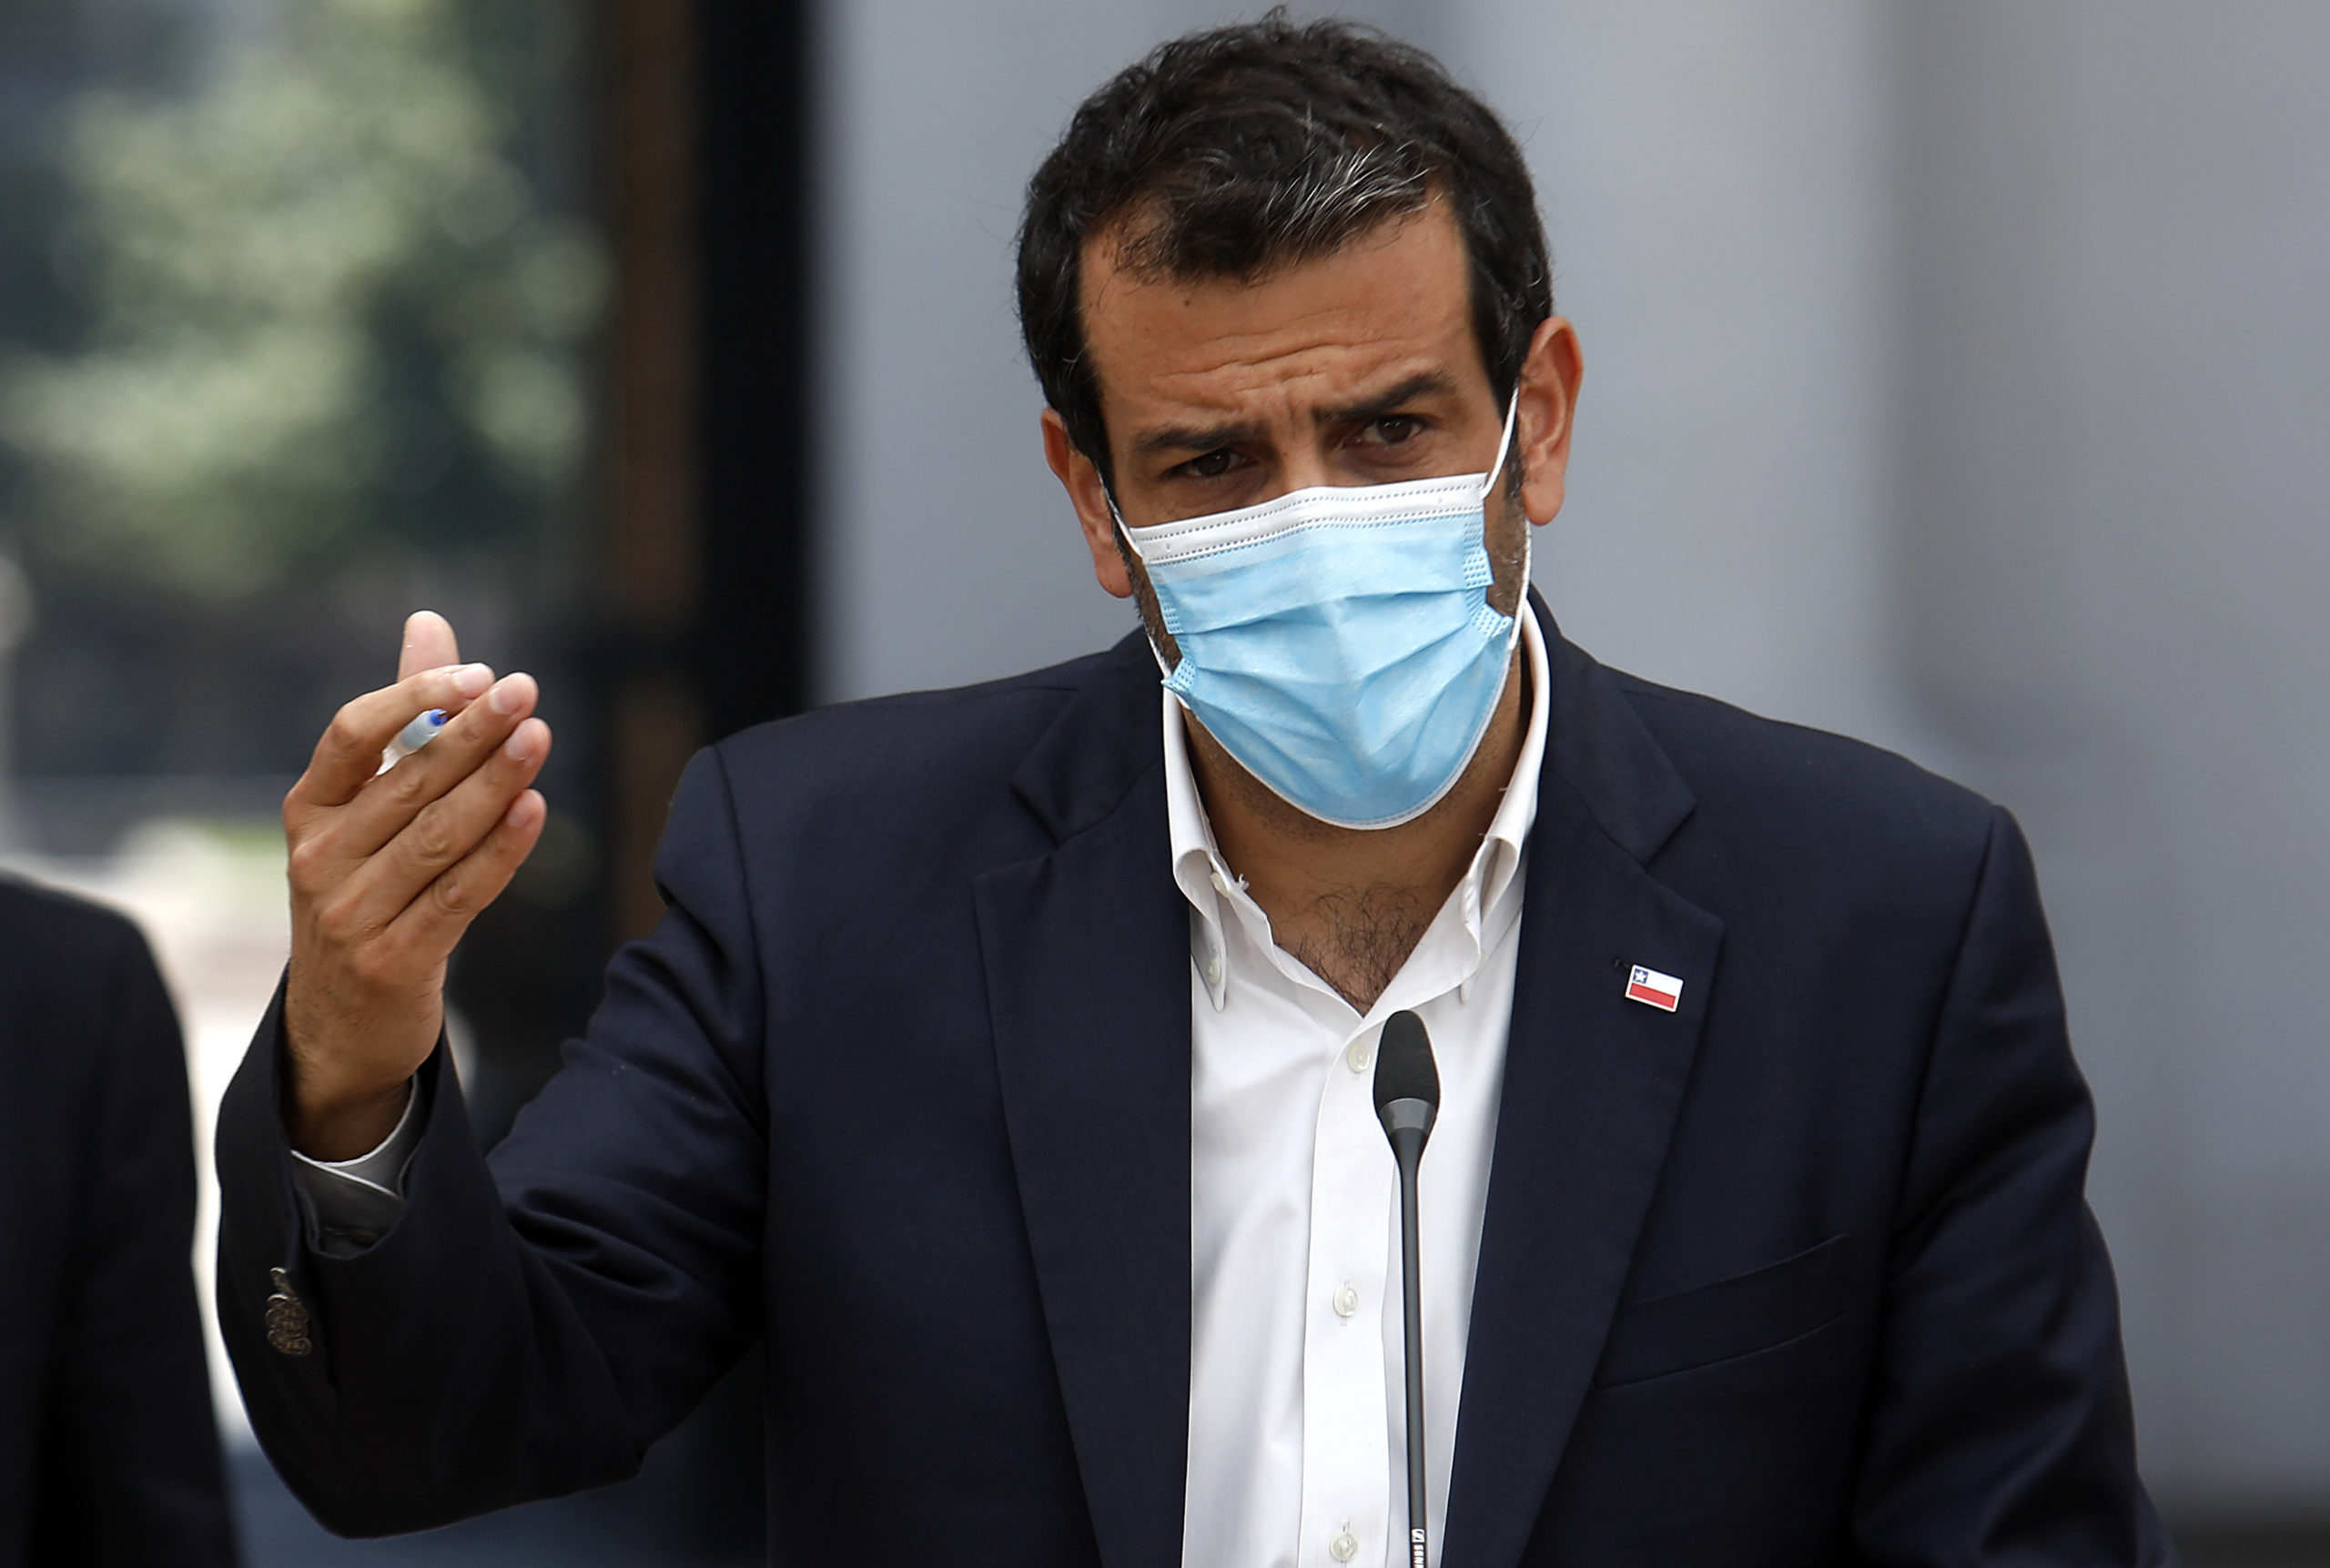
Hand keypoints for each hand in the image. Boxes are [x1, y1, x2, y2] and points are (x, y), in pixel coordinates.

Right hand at [281, 611, 552, 1158]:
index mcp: (310, 808)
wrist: (342, 1022)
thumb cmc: (368, 890)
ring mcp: (351, 913)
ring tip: (540, 737)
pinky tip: (534, 809)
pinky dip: (500, 851)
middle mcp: (320, 857)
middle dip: (471, 733)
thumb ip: (405, 719)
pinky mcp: (392, 960)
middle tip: (526, 690)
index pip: (350, 736)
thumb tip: (430, 623)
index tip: (476, 674)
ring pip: (437, 836)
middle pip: (407, 782)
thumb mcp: (369, 811)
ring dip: (494, 783)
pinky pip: (457, 895)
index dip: (412, 699)